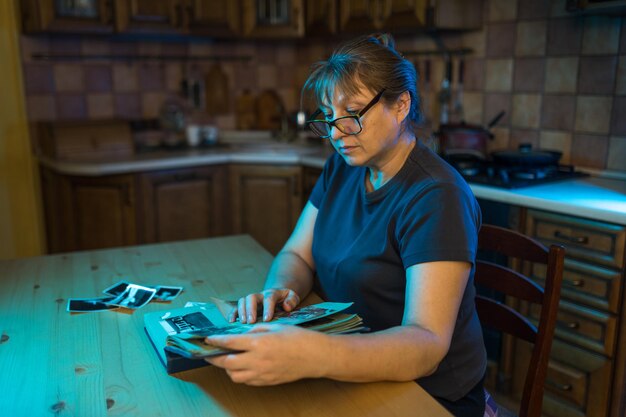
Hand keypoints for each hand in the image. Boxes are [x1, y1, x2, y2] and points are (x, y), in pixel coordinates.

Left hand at [204, 324, 325, 384]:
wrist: (314, 356)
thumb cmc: (298, 338)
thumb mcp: (275, 326)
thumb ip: (256, 329)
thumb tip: (242, 334)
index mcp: (259, 343)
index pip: (230, 342)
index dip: (216, 341)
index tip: (208, 339)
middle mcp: (257, 360)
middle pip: (226, 362)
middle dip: (214, 358)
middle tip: (209, 353)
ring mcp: (262, 373)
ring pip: (234, 376)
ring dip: (227, 368)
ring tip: (228, 360)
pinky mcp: (266, 381)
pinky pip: (246, 381)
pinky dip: (240, 374)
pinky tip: (242, 366)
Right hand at [230, 288, 299, 323]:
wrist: (278, 296)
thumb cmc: (286, 299)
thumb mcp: (293, 297)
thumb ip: (292, 300)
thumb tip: (286, 306)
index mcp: (272, 293)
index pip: (269, 298)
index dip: (267, 308)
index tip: (267, 319)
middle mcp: (260, 295)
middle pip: (252, 297)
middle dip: (251, 309)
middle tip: (251, 321)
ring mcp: (251, 300)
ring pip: (243, 300)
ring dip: (241, 311)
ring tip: (243, 323)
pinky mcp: (245, 305)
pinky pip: (236, 307)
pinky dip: (233, 313)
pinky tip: (232, 321)